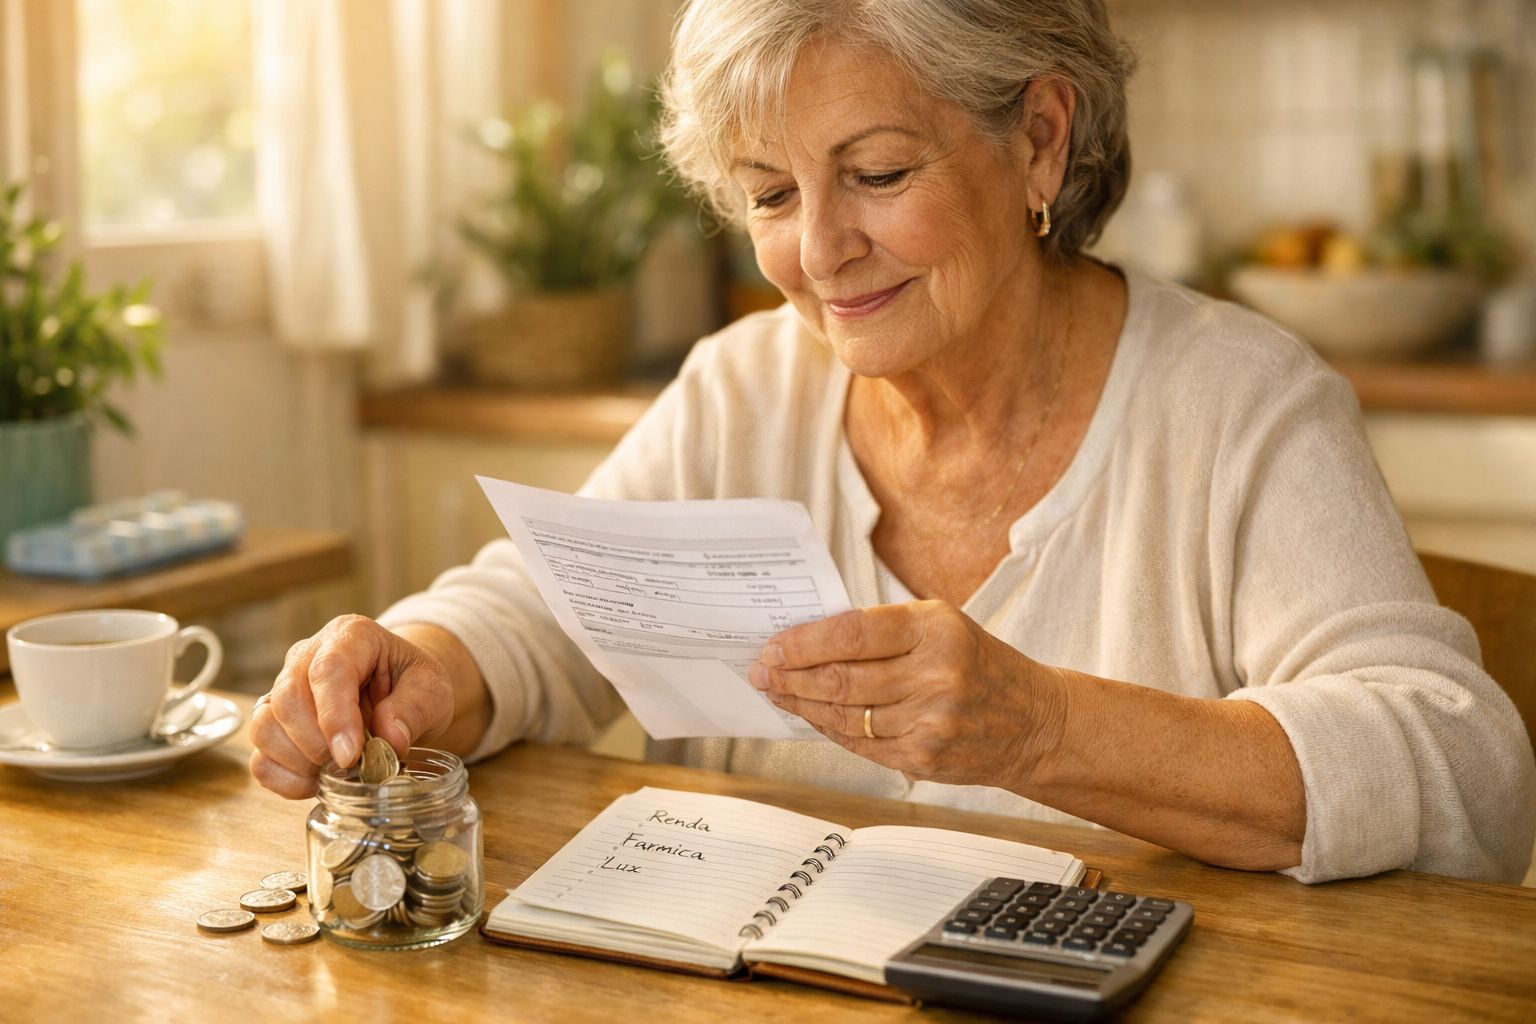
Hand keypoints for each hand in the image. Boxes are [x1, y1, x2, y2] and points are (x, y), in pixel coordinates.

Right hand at [249, 615, 454, 798]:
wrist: (401, 694)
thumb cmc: (414, 685)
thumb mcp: (432, 690)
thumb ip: (414, 709)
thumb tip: (390, 739)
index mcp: (352, 636)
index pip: (328, 670)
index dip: (335, 716)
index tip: (350, 755)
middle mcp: (307, 656)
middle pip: (287, 697)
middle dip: (316, 743)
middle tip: (350, 764)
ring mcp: (284, 690)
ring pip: (263, 725)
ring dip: (298, 761)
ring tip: (336, 771)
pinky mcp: (274, 724)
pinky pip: (260, 757)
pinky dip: (285, 779)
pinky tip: (317, 781)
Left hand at [746, 601, 1066, 788]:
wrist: (1034, 722)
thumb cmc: (978, 664)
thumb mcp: (940, 626)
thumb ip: (881, 630)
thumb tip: (808, 639)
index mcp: (935, 630)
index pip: (852, 633)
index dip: (804, 641)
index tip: (773, 644)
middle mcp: (934, 675)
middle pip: (840, 678)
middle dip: (790, 675)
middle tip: (760, 669)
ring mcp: (928, 722)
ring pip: (843, 714)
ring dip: (800, 703)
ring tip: (775, 691)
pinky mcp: (922, 758)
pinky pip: (858, 743)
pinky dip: (827, 727)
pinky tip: (808, 714)